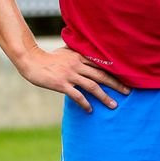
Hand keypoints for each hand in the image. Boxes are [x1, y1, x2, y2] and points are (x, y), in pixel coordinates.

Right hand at [14, 45, 130, 112]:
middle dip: (116, 84)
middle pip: (101, 75)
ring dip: (104, 96)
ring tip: (114, 105)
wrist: (32, 61)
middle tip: (128, 92)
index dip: (114, 72)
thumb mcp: (66, 51)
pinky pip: (77, 95)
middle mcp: (78, 65)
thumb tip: (86, 53)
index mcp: (80, 56)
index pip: (102, 65)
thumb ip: (78, 52)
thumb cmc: (48, 57)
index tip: (126, 78)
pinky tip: (90, 110)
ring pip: (92, 86)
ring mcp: (70, 75)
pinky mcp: (61, 84)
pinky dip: (85, 103)